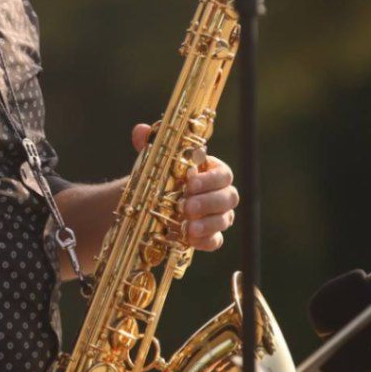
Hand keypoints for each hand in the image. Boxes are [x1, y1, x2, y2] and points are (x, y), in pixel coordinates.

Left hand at [131, 124, 237, 250]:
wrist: (151, 205)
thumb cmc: (160, 178)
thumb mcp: (154, 161)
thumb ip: (149, 144)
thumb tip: (141, 131)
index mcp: (211, 172)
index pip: (223, 174)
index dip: (210, 180)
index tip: (190, 183)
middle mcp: (219, 194)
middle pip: (229, 197)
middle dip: (209, 202)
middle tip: (186, 206)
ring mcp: (217, 216)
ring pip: (225, 220)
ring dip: (207, 223)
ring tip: (187, 226)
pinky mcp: (210, 236)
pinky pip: (216, 241)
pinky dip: (205, 240)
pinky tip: (190, 239)